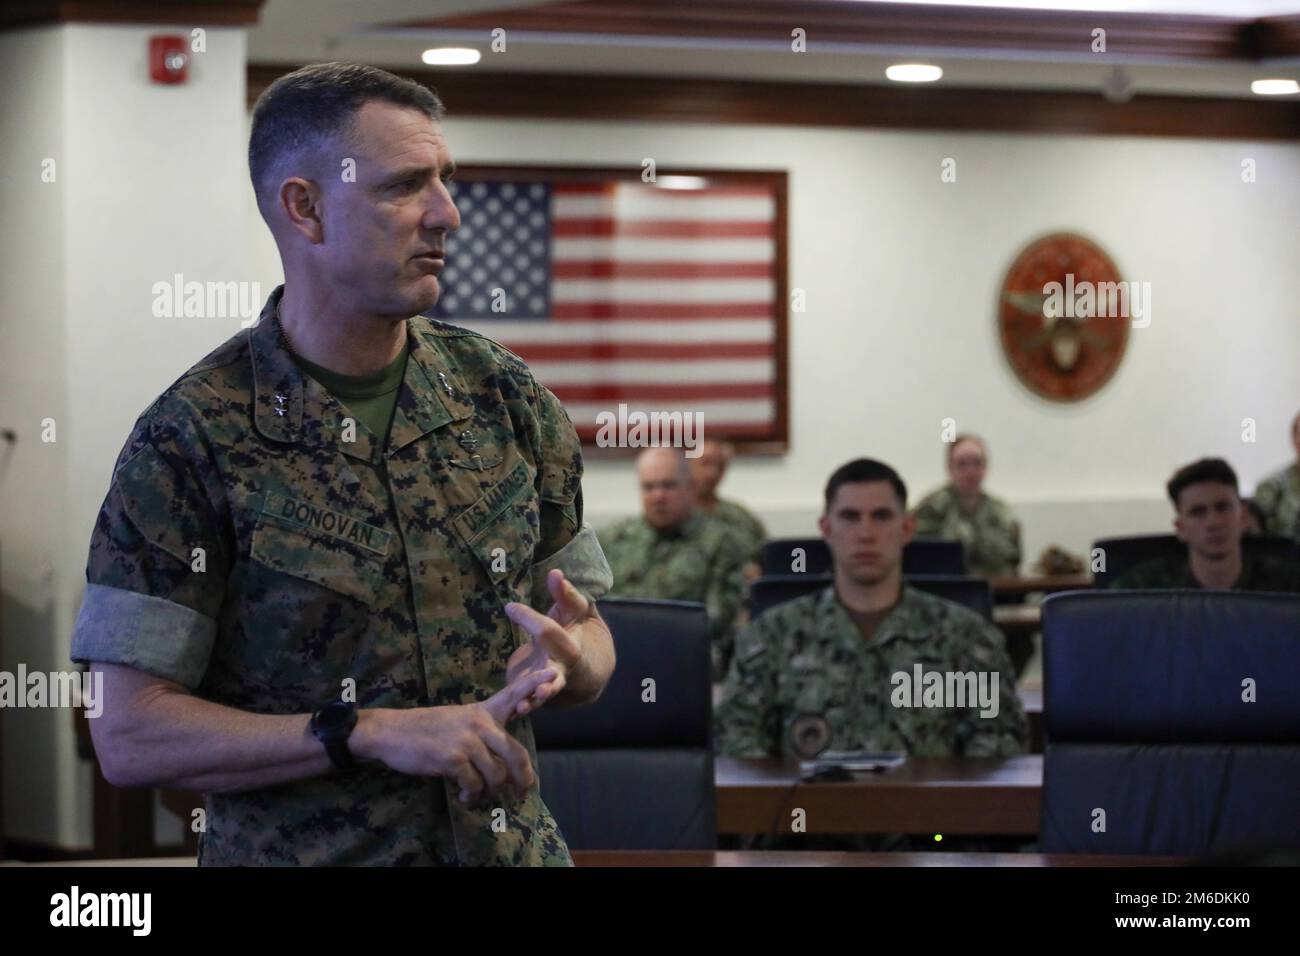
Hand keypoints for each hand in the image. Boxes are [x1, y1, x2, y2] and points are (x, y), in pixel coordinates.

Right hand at [354, 666, 554, 803]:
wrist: (390, 733)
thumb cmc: (426, 730)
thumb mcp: (458, 721)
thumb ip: (483, 734)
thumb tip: (504, 765)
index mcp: (482, 711)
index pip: (512, 695)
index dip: (533, 685)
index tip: (552, 675)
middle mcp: (479, 724)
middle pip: (516, 755)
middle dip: (522, 779)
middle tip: (520, 793)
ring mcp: (467, 741)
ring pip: (496, 775)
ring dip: (488, 791)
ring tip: (475, 793)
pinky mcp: (453, 759)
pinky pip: (475, 785)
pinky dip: (471, 795)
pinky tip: (463, 795)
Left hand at [503, 569, 589, 714]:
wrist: (585, 669)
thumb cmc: (574, 631)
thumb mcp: (574, 613)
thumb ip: (565, 595)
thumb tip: (555, 572)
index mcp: (571, 642)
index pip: (549, 631)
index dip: (529, 619)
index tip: (509, 607)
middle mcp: (562, 665)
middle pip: (557, 672)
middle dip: (549, 679)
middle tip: (541, 686)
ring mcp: (549, 682)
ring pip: (546, 693)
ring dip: (535, 699)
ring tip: (524, 707)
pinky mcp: (535, 692)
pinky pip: (530, 702)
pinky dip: (523, 708)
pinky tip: (514, 713)